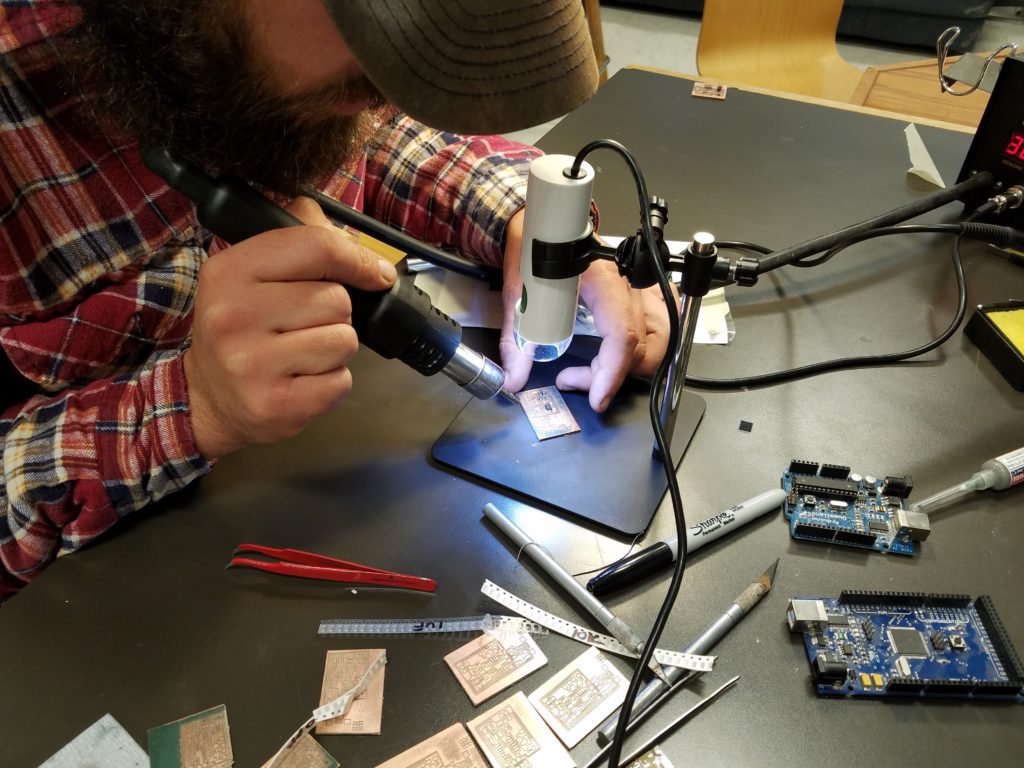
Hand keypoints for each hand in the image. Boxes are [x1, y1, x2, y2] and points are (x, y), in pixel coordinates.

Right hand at [184, 197, 396, 458]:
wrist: (208, 397)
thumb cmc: (242, 328)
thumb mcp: (252, 272)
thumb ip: (302, 238)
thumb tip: (356, 243)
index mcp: (229, 271)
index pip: (318, 247)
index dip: (358, 259)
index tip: (375, 274)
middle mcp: (233, 316)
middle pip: (338, 300)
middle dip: (334, 314)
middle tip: (301, 325)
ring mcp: (252, 365)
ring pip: (344, 341)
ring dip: (334, 349)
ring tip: (301, 353)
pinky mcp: (275, 404)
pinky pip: (340, 382)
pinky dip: (332, 382)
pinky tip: (301, 379)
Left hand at [499, 209, 676, 411]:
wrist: (542, 219)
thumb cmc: (533, 245)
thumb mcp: (516, 291)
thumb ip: (515, 340)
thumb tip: (514, 379)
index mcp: (601, 278)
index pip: (622, 334)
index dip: (611, 373)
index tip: (595, 397)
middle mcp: (626, 284)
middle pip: (642, 345)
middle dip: (611, 376)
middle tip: (572, 379)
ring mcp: (637, 287)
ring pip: (655, 340)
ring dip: (626, 367)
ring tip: (590, 373)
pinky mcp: (638, 292)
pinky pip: (657, 327)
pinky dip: (642, 350)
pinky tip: (617, 359)